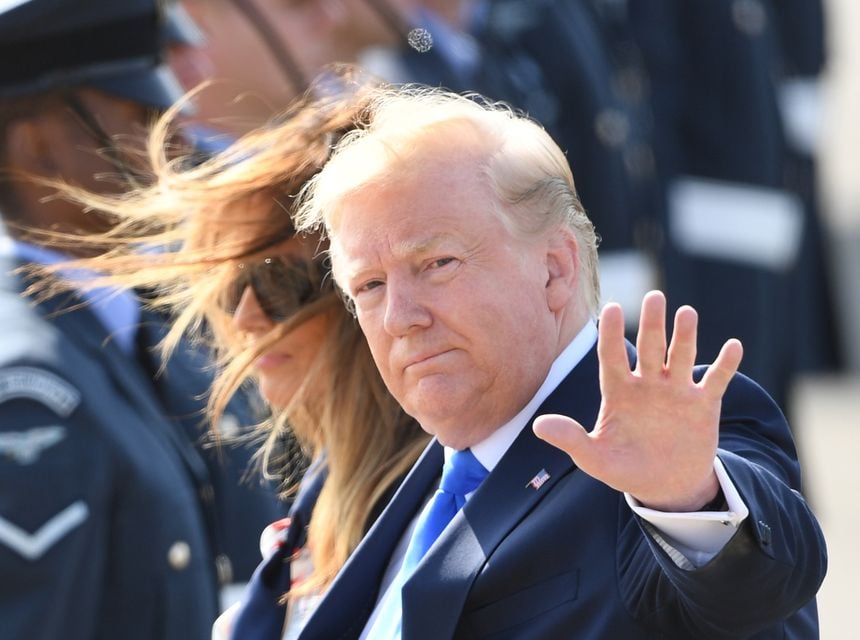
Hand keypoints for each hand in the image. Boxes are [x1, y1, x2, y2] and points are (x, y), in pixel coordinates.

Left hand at [533, 290, 742, 511]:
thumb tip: (538, 427)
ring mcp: (676, 391)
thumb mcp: (595, 457)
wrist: (666, 486)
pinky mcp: (703, 404)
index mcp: (618, 390)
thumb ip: (571, 439)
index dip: (610, 334)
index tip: (609, 308)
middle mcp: (647, 383)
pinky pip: (715, 380)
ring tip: (687, 313)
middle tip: (654, 297)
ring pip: (680, 357)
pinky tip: (733, 346)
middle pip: (649, 347)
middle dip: (652, 324)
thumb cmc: (625, 467)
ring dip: (685, 337)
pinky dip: (725, 365)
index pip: (611, 356)